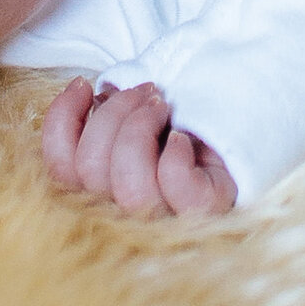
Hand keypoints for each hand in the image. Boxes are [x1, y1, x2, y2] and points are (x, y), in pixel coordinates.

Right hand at [41, 78, 236, 219]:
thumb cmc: (182, 122)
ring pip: (128, 186)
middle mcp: (128, 216)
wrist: (243, 130)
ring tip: (162, 105)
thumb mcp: (136, 114)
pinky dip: (174, 155)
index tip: (83, 84)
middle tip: (144, 92)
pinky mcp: (205, 211)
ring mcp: (167, 220)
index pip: (61, 171)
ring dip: (140, 128)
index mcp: (102, 194)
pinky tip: (183, 137)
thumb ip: (106, 115)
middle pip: (91, 171)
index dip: (62, 122)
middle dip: (114, 114)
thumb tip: (90, 96)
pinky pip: (175, 188)